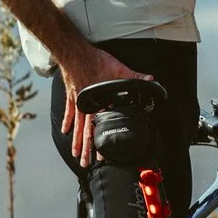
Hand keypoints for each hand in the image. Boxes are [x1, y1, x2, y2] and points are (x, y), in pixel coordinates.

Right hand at [60, 43, 145, 161]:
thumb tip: (151, 79)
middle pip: (87, 132)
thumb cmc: (96, 61)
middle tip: (86, 164)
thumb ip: (135, 76)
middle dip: (87, 149)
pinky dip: (67, 122)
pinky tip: (66, 132)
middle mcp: (87, 105)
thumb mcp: (119, 69)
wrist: (75, 53)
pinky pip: (69, 112)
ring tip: (76, 155)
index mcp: (100, 101)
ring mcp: (78, 102)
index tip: (103, 156)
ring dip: (77, 141)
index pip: (102, 126)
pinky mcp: (72, 96)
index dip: (102, 142)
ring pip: (78, 126)